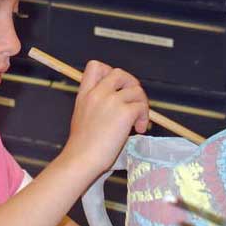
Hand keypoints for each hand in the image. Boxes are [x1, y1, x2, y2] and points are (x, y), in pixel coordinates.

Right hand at [63, 60, 148, 175]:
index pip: (95, 66)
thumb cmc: (82, 146)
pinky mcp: (125, 113)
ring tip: (137, 121)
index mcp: (85, 94)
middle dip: (131, 85)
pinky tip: (138, 129)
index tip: (114, 89)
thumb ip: (95, 105)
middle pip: (120, 73)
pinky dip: (144, 118)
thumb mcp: (81, 116)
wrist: (82, 159)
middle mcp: (98, 93)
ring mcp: (111, 101)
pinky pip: (141, 107)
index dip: (109, 72)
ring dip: (142, 104)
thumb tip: (117, 105)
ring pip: (136, 90)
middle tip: (133, 102)